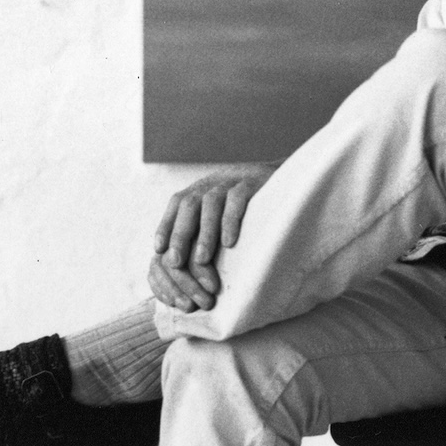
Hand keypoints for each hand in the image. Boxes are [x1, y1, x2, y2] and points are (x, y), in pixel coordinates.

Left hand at [149, 167, 274, 311]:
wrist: (287, 180)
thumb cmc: (251, 206)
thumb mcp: (223, 210)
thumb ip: (205, 229)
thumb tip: (187, 265)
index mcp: (203, 188)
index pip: (177, 204)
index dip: (165, 226)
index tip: (158, 251)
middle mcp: (213, 183)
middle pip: (188, 204)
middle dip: (179, 234)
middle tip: (175, 262)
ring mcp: (233, 181)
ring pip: (211, 203)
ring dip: (204, 233)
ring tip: (201, 259)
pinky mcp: (254, 182)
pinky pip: (238, 199)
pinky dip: (230, 221)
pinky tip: (229, 243)